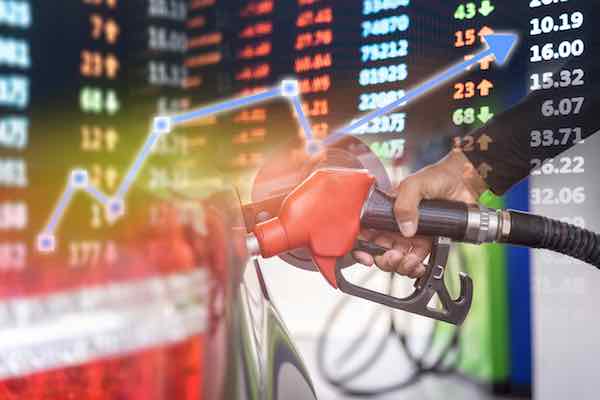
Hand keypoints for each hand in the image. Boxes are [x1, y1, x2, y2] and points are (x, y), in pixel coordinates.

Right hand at [353, 149, 487, 277]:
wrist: (463, 182)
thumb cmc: (437, 177)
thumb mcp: (414, 184)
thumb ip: (405, 203)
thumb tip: (405, 229)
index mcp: (385, 212)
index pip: (366, 232)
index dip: (362, 247)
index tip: (367, 255)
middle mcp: (395, 226)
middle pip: (379, 252)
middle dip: (384, 260)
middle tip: (394, 255)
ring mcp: (410, 237)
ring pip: (396, 261)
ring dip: (401, 266)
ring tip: (410, 260)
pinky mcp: (426, 244)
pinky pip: (415, 263)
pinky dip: (415, 269)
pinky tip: (420, 265)